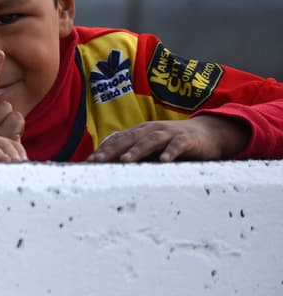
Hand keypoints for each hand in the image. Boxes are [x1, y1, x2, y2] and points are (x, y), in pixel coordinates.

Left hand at [86, 115, 248, 162]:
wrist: (207, 132)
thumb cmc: (174, 142)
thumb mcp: (152, 146)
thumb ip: (135, 153)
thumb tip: (110, 165)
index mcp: (140, 131)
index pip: (118, 139)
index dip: (103, 149)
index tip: (89, 161)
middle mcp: (151, 129)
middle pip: (129, 138)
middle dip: (112, 149)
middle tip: (99, 161)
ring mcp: (169, 133)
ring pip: (150, 140)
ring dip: (137, 150)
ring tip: (125, 160)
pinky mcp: (187, 139)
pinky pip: (177, 145)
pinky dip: (170, 152)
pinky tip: (164, 161)